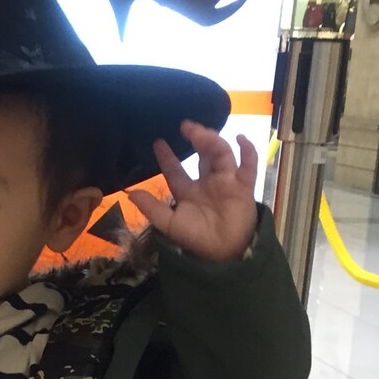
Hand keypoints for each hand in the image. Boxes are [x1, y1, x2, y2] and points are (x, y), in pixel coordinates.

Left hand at [127, 122, 258, 262]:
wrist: (222, 252)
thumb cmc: (196, 239)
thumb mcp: (170, 224)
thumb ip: (152, 208)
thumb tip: (129, 193)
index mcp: (188, 192)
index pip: (175, 170)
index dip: (167, 157)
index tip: (158, 142)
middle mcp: (207, 183)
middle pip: (202, 154)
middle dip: (196, 138)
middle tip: (186, 126)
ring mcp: (226, 182)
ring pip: (222, 154)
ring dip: (213, 141)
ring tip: (203, 133)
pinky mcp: (244, 186)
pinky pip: (249, 165)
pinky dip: (248, 151)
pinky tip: (240, 138)